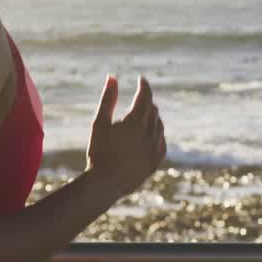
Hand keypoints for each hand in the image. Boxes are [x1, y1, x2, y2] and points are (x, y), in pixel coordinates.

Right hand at [86, 74, 165, 197]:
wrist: (106, 183)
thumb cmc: (99, 151)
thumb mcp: (99, 123)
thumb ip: (108, 99)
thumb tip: (112, 77)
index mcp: (136, 121)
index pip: (145, 96)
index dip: (144, 86)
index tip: (141, 79)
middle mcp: (150, 133)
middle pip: (153, 110)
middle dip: (147, 101)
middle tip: (140, 96)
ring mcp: (155, 148)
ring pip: (160, 126)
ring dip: (153, 117)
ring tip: (146, 113)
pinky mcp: (156, 161)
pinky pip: (162, 143)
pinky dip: (158, 134)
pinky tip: (153, 134)